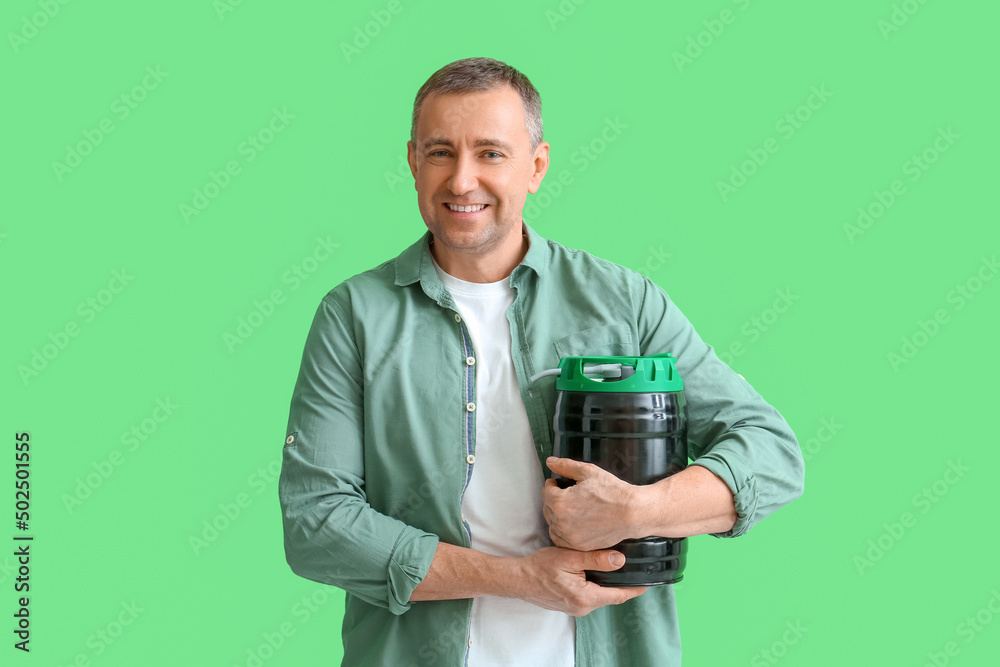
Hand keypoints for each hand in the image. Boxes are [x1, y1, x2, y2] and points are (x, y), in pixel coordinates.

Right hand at [515, 546, 646, 615]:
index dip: (636, 589)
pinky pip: (590, 596)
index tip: (649, 582)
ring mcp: (576, 608)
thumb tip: (620, 559)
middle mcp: (583, 607)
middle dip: (623, 583)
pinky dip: (596, 585)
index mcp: (586, 597)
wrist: (519, 578)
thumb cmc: (540, 567)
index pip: (619, 595)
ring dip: (608, 583)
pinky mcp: (570, 605)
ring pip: (600, 595)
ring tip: (617, 567)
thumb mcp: (570, 558)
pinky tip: (595, 572)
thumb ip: (596, 559)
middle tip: (635, 568)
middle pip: (611, 595)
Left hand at [542, 457, 642, 550]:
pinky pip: (560, 539)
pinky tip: (570, 522)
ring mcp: (570, 536)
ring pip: (552, 523)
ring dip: (556, 514)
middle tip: (564, 493)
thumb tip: (550, 462)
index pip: (546, 492)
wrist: (632, 512)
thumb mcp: (588, 472)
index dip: (552, 484)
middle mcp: (562, 522)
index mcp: (561, 502)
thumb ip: (565, 466)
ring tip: (568, 506)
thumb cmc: (612, 492)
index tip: (556, 483)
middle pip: (547, 508)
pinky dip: (561, 531)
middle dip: (553, 498)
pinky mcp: (579, 546)